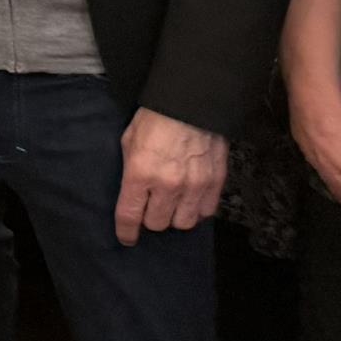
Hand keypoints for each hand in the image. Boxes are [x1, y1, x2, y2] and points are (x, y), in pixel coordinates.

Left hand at [113, 109, 226, 244]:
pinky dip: (197, 210)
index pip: (130, 216)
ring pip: (184, 223)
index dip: (126, 232)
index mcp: (140, 173)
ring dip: (175, 217)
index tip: (126, 238)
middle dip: (151, 219)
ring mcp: (194, 184)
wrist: (191, 102)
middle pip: (157, 224)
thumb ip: (130, 170)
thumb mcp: (129, 141)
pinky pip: (206, 212)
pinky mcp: (215, 181)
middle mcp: (167, 184)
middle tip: (150, 208)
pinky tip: (191, 200)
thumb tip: (130, 194)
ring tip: (172, 205)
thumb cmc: (154, 118)